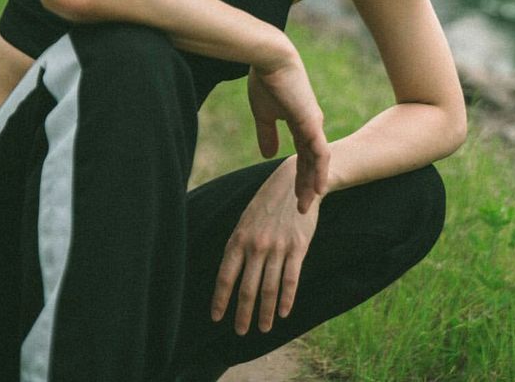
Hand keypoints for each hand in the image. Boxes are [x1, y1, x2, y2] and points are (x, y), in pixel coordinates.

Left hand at [211, 158, 319, 334]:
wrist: (295, 182)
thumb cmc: (267, 202)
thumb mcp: (246, 219)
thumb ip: (239, 244)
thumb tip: (230, 273)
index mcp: (239, 238)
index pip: (225, 276)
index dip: (220, 299)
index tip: (216, 318)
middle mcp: (256, 245)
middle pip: (247, 288)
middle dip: (242, 313)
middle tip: (240, 332)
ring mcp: (278, 247)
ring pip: (268, 288)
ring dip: (264, 312)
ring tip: (262, 328)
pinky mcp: (298, 247)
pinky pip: (290, 279)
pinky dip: (286, 299)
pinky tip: (283, 313)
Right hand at [247, 52, 329, 213]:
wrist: (270, 59)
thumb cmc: (266, 81)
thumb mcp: (264, 114)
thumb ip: (267, 134)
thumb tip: (269, 155)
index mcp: (300, 122)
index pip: (303, 154)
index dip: (299, 175)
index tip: (294, 194)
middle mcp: (311, 125)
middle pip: (312, 162)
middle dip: (306, 185)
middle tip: (302, 208)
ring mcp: (313, 124)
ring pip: (317, 161)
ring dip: (312, 183)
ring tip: (306, 205)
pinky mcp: (311, 122)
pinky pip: (320, 152)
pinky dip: (319, 171)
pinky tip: (318, 189)